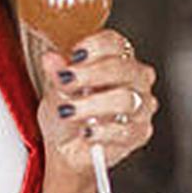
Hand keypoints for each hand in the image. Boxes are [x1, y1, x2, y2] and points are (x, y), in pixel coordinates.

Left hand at [36, 28, 158, 191]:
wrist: (66, 149)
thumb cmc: (66, 114)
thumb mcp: (54, 90)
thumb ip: (57, 74)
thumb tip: (50, 59)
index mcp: (117, 59)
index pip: (116, 43)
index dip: (96, 46)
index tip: (75, 55)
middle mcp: (134, 79)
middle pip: (124, 68)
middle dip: (92, 74)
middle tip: (66, 81)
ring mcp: (141, 106)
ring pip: (126, 99)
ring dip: (93, 104)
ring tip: (70, 111)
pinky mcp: (139, 133)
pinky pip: (126, 130)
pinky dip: (102, 131)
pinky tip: (86, 131)